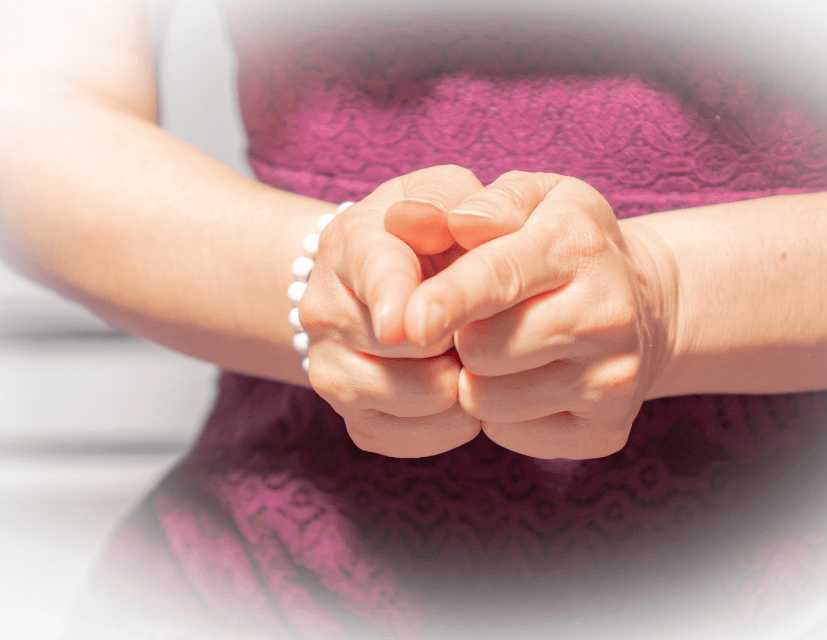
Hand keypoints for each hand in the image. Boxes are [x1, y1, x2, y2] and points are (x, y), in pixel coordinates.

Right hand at [299, 165, 486, 457]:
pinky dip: (451, 423)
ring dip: (464, 381)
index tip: (410, 326)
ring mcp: (331, 371)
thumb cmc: (424, 234)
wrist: (376, 288)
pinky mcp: (354, 419)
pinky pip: (413, 438)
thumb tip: (473, 222)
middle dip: (464, 336)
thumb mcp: (438, 192)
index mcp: (350, 245)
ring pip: (419, 399)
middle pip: (411, 347)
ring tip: (472, 352)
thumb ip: (454, 197)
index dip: (398, 300)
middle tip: (481, 318)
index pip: (376, 275)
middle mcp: (325, 311)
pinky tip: (459, 389)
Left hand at [403, 171, 679, 459]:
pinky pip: (510, 434)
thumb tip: (456, 221)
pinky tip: (529, 380)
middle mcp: (606, 314)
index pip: (501, 276)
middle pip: (484, 349)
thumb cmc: (568, 244)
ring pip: (488, 399)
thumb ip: (493, 202)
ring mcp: (612, 378)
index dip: (450, 300)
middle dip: (461, 335)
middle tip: (481, 318)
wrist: (646, 306)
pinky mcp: (605, 429)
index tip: (411, 322)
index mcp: (578, 245)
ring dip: (476, 378)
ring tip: (505, 348)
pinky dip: (503, 413)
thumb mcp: (540, 197)